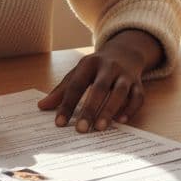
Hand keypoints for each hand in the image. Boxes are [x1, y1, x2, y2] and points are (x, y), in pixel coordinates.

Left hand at [38, 31, 161, 131]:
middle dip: (90, 109)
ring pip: (120, 92)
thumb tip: (41, 106)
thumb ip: (62, 90)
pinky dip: (130, 109)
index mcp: (89, 63)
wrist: (125, 51)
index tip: (60, 123)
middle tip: (81, 129)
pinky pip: (137, 97)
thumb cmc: (96, 67)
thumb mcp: (78, 73)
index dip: (67, 104)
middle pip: (100, 88)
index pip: (76, 85)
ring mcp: (125, 75)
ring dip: (110, 110)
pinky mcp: (138, 83)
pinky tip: (121, 121)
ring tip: (100, 127)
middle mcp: (108, 67)